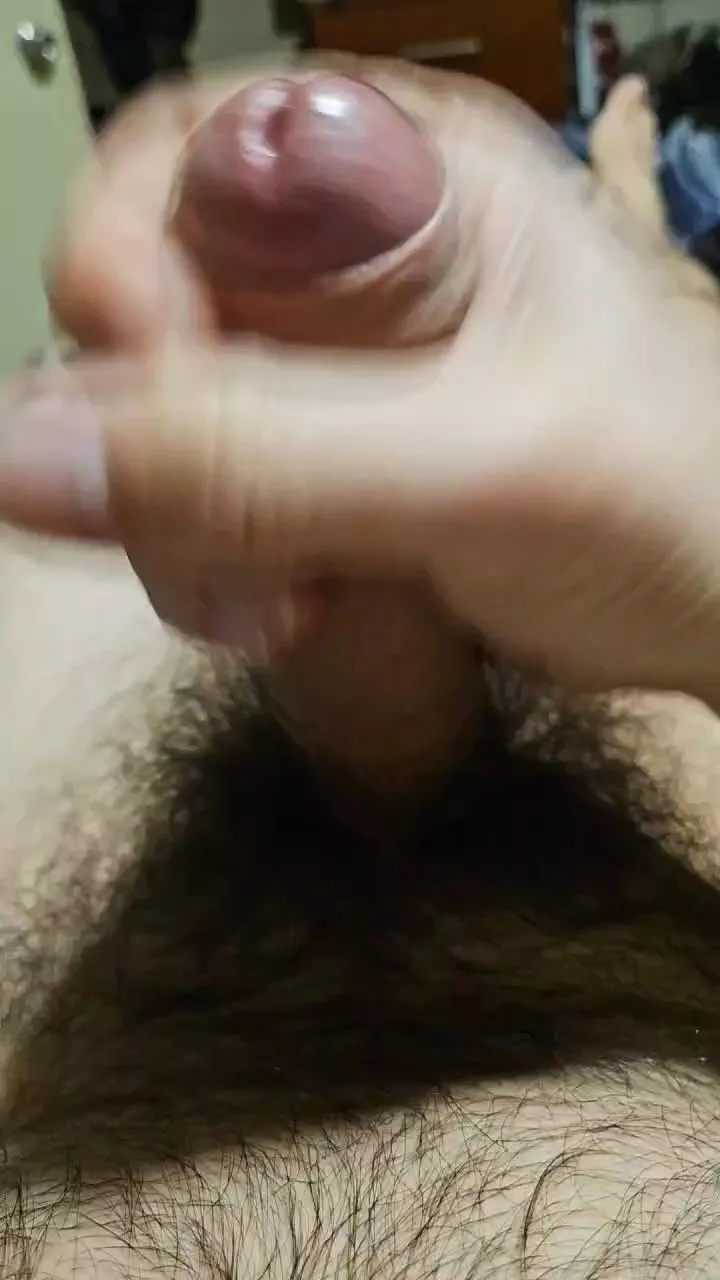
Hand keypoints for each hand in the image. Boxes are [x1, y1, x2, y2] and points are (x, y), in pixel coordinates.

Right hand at [2, 61, 719, 703]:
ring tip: (289, 606)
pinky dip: (218, 572)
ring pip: (160, 428)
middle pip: (149, 309)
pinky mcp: (319, 464)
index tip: (147, 392)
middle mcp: (347, 260)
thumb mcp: (484, 464)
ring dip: (187, 533)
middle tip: (232, 549)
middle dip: (158, 446)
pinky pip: (203, 505)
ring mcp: (326, 372)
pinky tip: (295, 612)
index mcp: (405, 178)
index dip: (128, 264)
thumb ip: (270, 458)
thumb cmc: (676, 503)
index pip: (182, 159)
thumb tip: (25, 449)